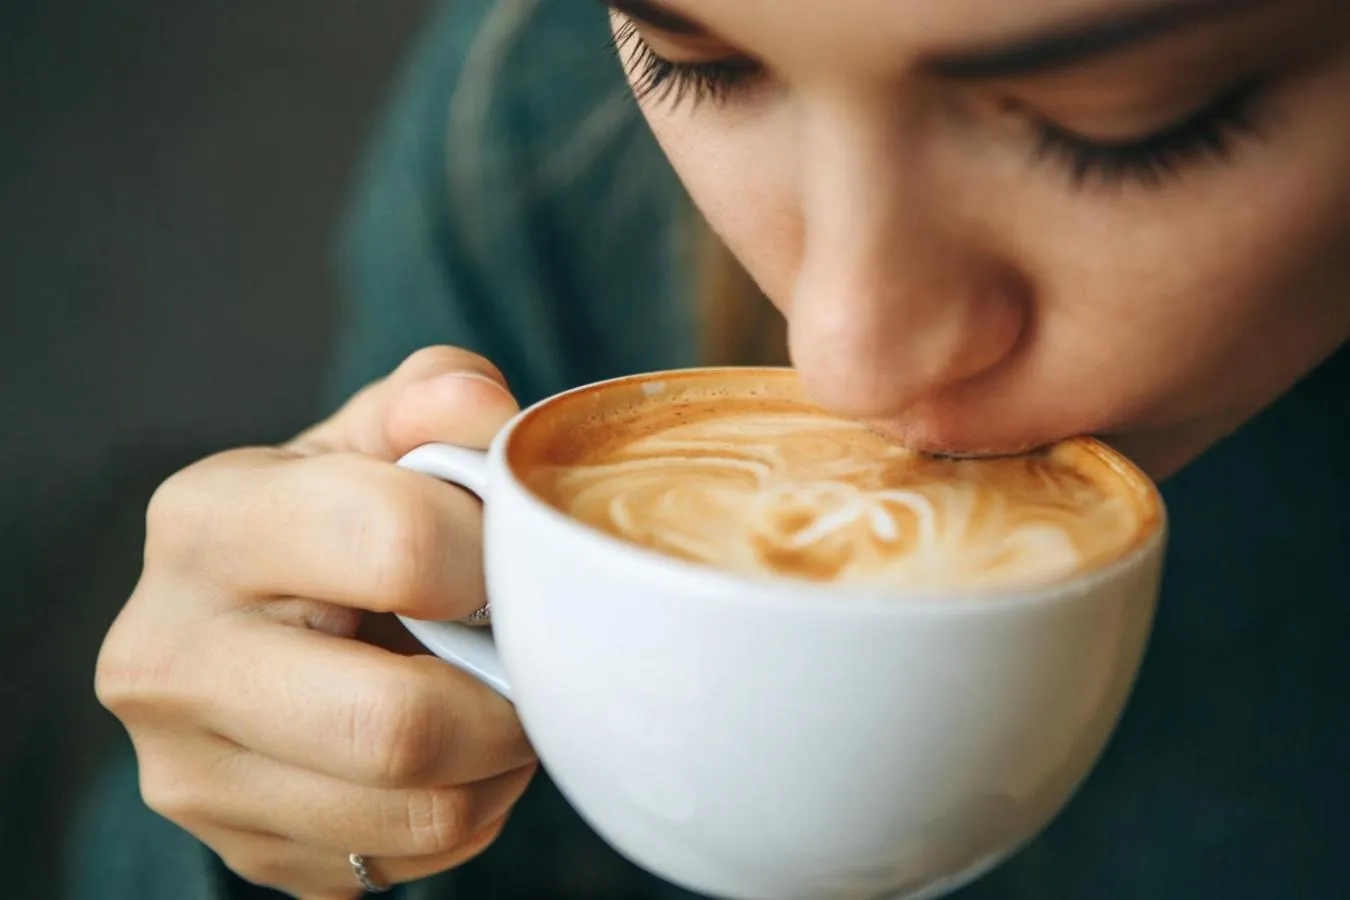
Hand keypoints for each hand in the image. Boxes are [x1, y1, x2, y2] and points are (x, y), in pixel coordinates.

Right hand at [96, 347, 536, 899]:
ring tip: (495, 704)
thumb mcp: (377, 436)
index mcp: (206, 522)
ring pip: (414, 813)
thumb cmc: (337, 516)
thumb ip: (435, 399)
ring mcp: (189, 772)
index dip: (497, 557)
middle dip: (504, 699)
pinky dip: (463, 814)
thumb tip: (479, 412)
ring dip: (497, 765)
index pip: (399, 545)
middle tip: (525, 660)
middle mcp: (166, 656)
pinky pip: (401, 863)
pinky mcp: (236, 846)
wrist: (259, 619)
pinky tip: (451, 758)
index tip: (513, 560)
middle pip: (396, 725)